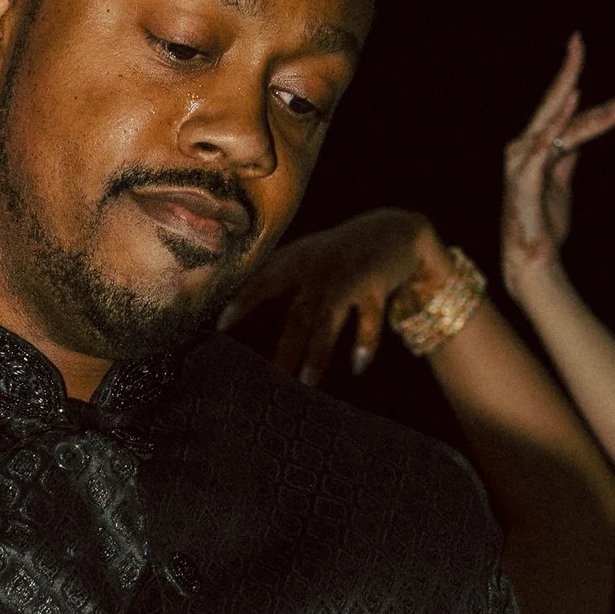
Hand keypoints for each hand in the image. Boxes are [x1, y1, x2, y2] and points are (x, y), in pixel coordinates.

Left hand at [218, 208, 439, 382]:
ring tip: (306, 384)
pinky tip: (358, 367)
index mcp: (298, 259)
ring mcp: (348, 277)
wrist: (394, 229)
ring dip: (318, 353)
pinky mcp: (376, 286)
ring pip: (329, 320)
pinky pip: (370, 319)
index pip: (264, 279)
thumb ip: (278, 274)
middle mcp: (320, 268)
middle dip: (286, 349)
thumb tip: (235, 300)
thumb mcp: (306, 254)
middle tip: (271, 381)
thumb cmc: (339, 251)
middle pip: (298, 315)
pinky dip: (365, 343)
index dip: (243, 300)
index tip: (221, 324)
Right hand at [501, 37, 614, 293]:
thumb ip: (566, 158)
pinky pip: (544, 144)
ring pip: (553, 122)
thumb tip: (578, 136)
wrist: (532, 263)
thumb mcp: (561, 185)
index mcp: (534, 150)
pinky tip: (572, 100)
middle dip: (568, 70)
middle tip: (578, 40)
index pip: (568, 116)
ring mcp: (521, 163)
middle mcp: (523, 150)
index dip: (598, 103)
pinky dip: (558, 121)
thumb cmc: (545, 228)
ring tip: (578, 59)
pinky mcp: (524, 178)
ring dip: (567, 91)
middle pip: (553, 105)